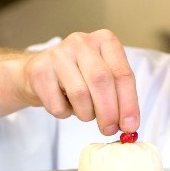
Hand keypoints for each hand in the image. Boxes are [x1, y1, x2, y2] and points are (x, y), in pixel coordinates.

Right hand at [19, 30, 137, 135]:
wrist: (40, 73)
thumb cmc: (79, 77)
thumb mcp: (104, 79)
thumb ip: (120, 98)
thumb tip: (130, 124)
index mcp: (105, 40)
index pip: (122, 74)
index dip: (129, 103)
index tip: (130, 125)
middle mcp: (82, 41)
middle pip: (102, 82)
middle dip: (109, 112)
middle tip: (109, 130)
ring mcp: (58, 54)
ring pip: (80, 94)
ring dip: (86, 114)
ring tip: (84, 111)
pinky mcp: (39, 71)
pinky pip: (58, 105)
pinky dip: (65, 114)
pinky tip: (63, 103)